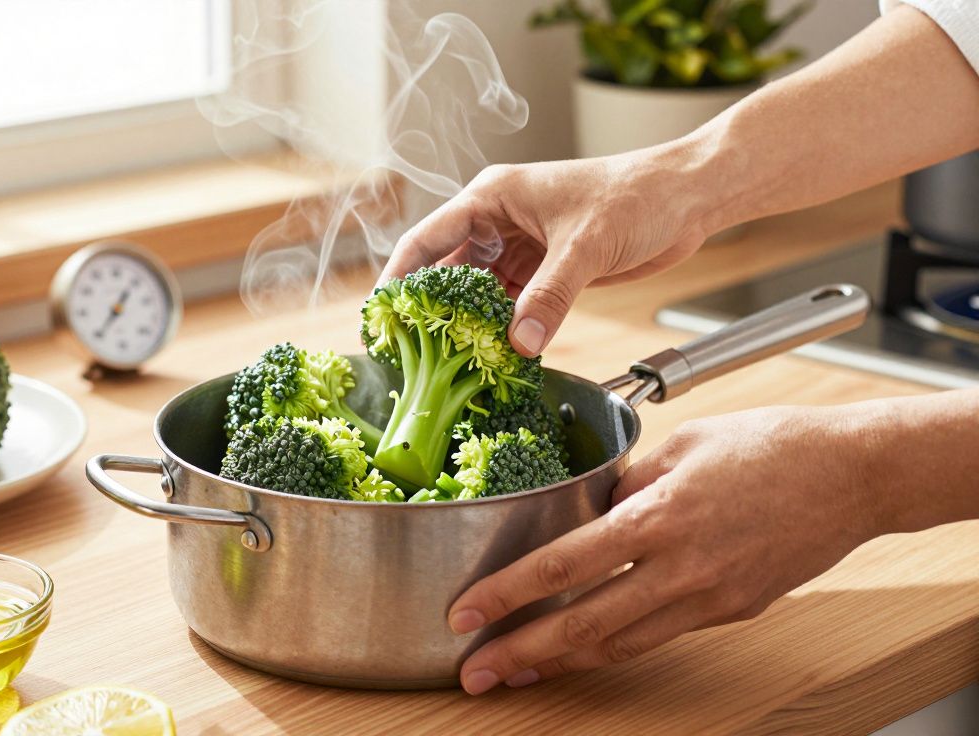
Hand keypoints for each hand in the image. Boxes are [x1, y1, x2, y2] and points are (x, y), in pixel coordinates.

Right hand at [378, 150, 715, 355]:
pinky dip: (503, 330)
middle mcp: (499, 222)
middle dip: (431, 311)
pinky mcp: (545, 271)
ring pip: (479, 294)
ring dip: (469, 326)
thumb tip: (520, 344)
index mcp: (493, 198)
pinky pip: (511, 306)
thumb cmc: (637, 195)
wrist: (687, 197)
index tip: (381, 316)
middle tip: (411, 353)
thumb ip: (551, 295)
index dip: (399, 278)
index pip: (427, 239)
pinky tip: (495, 357)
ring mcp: (521, 249)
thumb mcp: (587, 245)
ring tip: (450, 364)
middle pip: (446, 272)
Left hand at [445, 404, 892, 694]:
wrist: (852, 474)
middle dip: (520, 654)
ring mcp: (708, 597)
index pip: (564, 565)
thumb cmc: (770, 446)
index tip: (466, 613)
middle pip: (582, 625)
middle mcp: (680, 567)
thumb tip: (584, 507)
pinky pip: (658, 635)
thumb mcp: (680, 445)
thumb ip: (624, 483)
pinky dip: (613, 646)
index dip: (508, 594)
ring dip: (561, 662)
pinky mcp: (731, 610)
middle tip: (474, 671)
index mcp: (659, 516)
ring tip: (516, 671)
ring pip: (619, 644)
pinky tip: (582, 649)